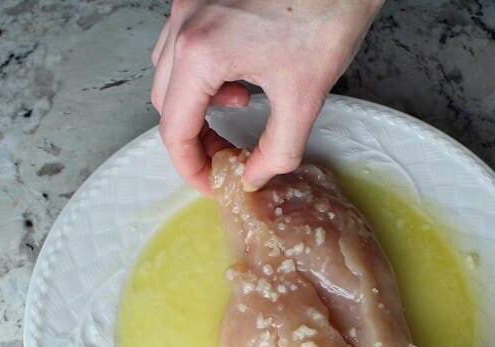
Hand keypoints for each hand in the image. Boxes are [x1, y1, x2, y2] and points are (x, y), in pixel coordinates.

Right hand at [151, 0, 384, 192]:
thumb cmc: (327, 12)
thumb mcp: (304, 97)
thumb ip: (277, 151)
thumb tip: (255, 176)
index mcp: (200, 53)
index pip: (174, 130)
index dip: (192, 168)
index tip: (213, 181)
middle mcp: (183, 25)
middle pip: (166, 104)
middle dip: (195, 138)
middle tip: (227, 153)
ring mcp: (189, 5)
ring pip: (170, 74)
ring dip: (197, 104)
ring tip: (239, 107)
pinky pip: (183, 46)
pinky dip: (203, 74)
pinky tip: (238, 75)